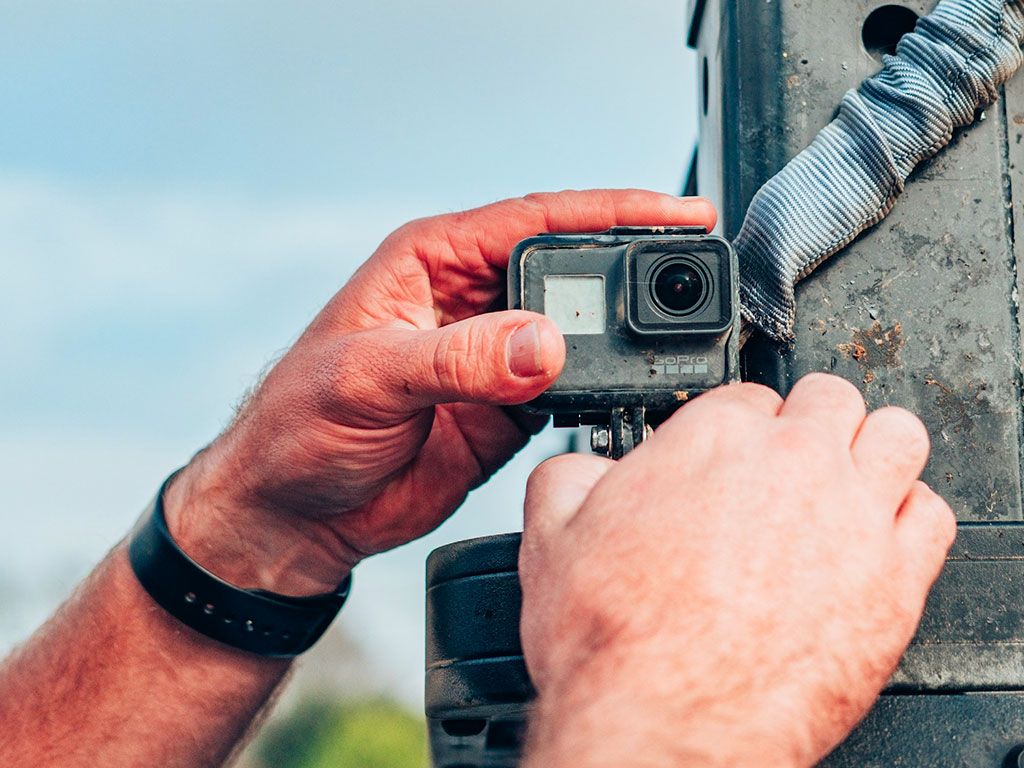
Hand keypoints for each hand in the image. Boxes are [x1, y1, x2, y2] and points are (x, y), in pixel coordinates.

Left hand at [163, 189, 715, 594]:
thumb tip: (544, 345)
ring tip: (677, 336)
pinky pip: (571, 391)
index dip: (612, 212)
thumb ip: (456, 360)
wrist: (295, 512)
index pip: (537, 220)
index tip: (678, 213)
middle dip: (631, 270)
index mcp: (434, 261)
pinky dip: (605, 390)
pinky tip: (634, 390)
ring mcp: (494, 356)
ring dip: (623, 336)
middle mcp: (471, 300)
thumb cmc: (299, 424)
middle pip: (571, 270)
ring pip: (578, 331)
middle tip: (692, 277)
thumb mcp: (368, 377)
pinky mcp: (508, 409)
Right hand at [519, 374, 955, 767]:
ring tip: (845, 484)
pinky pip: (931, 514)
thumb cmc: (615, 640)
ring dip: (870, 451)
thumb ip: (568, 476)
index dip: (734, 430)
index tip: (728, 462)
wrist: (664, 722)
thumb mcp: (551, 536)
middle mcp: (791, 460)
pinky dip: (908, 516)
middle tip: (785, 466)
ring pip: (895, 434)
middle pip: (828, 399)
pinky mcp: (894, 577)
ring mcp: (851, 513)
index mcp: (713, 438)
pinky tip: (876, 539)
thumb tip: (584, 469)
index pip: (746, 395)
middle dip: (805, 424)